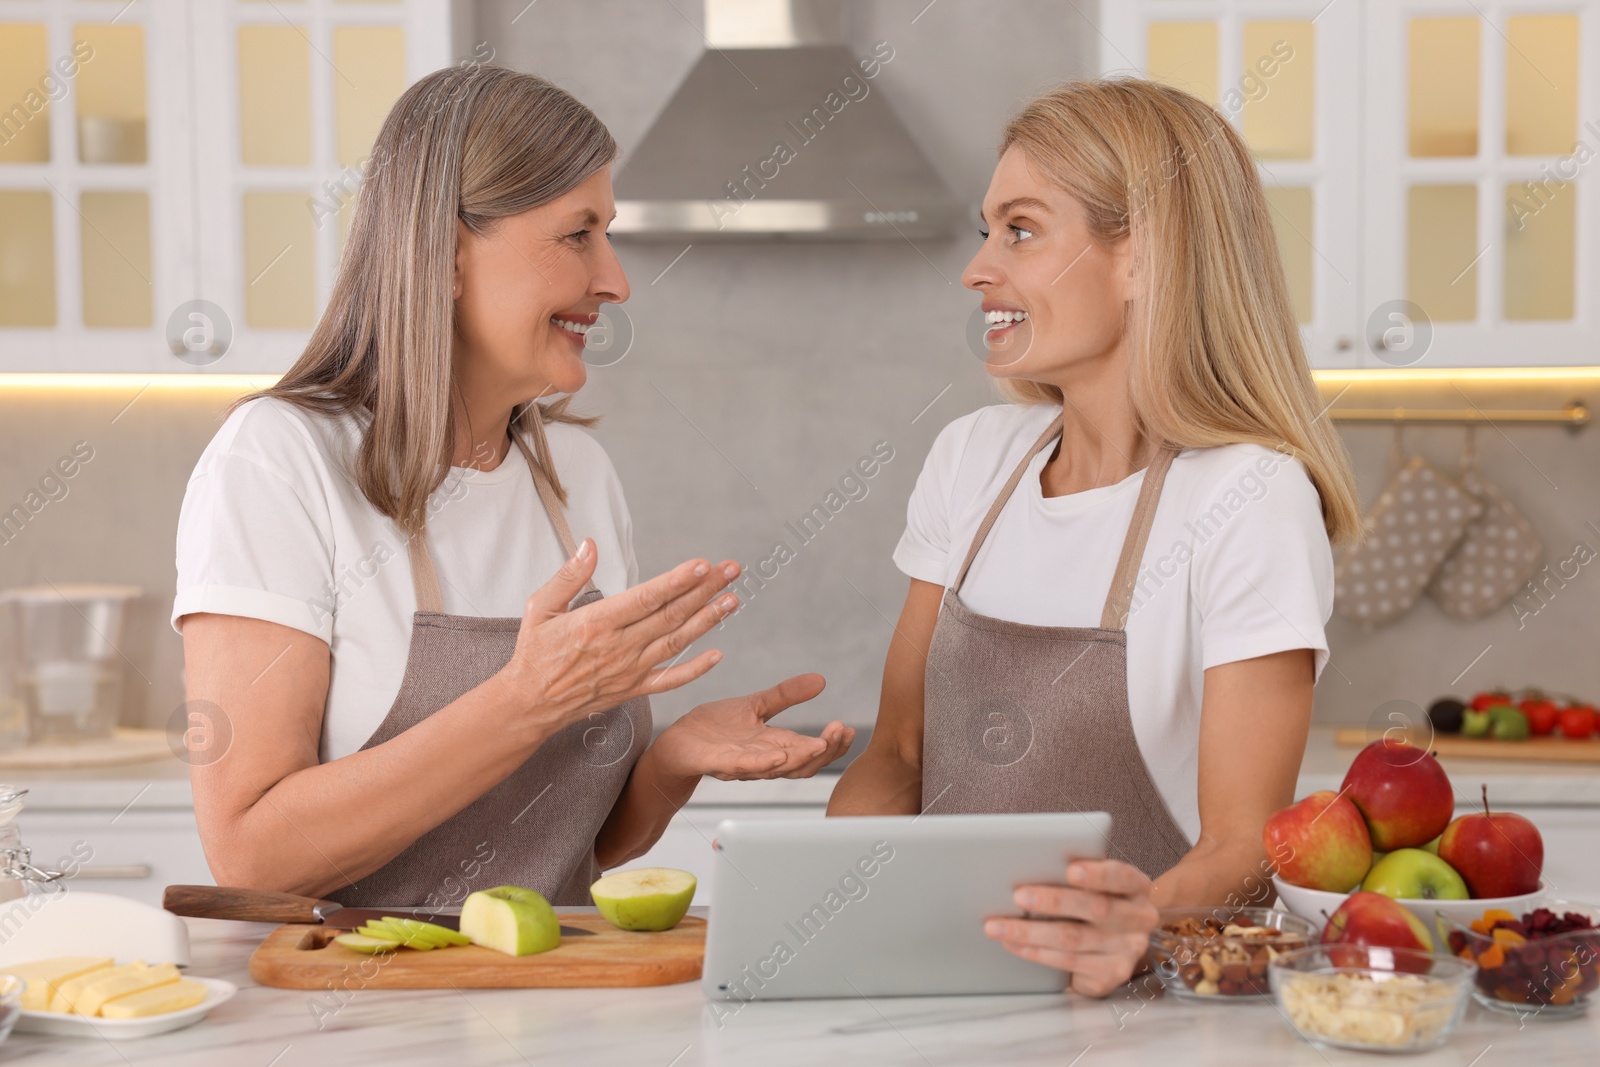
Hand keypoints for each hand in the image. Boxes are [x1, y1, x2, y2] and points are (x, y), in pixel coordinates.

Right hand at [495, 539, 741, 735]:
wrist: (529, 704)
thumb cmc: (534, 652)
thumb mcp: (540, 607)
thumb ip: (569, 576)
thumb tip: (590, 545)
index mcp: (596, 623)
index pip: (646, 597)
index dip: (677, 581)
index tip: (702, 565)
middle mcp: (618, 647)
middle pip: (670, 614)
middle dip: (705, 590)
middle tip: (731, 570)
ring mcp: (629, 670)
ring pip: (677, 642)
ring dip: (708, 620)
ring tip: (733, 600)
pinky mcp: (633, 689)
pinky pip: (670, 680)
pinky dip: (695, 669)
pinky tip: (717, 655)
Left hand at [651, 674, 854, 780]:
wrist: (676, 741)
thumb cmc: (716, 728)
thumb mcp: (756, 705)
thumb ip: (786, 695)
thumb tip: (821, 680)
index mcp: (775, 746)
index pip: (811, 752)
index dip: (832, 744)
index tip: (849, 729)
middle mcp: (763, 760)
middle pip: (803, 764)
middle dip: (826, 750)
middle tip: (842, 732)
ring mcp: (742, 764)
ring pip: (778, 769)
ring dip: (801, 758)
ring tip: (821, 744)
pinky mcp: (717, 763)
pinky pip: (743, 767)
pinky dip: (762, 764)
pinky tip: (778, 755)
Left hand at [982, 859, 1158, 997]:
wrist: (1113, 946)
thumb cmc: (1095, 902)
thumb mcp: (1096, 885)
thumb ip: (1075, 876)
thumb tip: (1030, 865)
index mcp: (1136, 888)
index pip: (1121, 876)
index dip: (1098, 873)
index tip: (1071, 869)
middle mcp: (1138, 920)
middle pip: (1095, 908)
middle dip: (1053, 901)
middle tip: (1018, 895)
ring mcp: (1127, 951)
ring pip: (1073, 939)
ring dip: (1030, 932)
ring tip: (999, 925)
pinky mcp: (1110, 975)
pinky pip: (1067, 963)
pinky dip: (1035, 952)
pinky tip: (1014, 944)